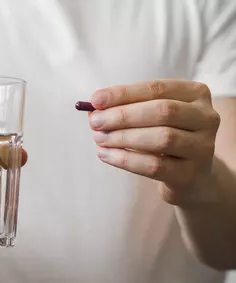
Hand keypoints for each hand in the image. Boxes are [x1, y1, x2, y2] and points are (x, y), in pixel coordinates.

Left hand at [89, 80, 220, 204]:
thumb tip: (94, 106)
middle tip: (95, 122)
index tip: (95, 100)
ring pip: (162, 139)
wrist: (191, 175)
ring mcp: (202, 147)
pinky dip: (126, 160)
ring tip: (99, 139)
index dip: (123, 93)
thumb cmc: (164, 136)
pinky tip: (105, 155)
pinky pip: (155, 166)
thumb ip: (127, 107)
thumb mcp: (150, 116)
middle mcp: (206, 118)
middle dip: (123, 116)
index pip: (156, 88)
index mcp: (195, 94)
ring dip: (123, 138)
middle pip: (162, 112)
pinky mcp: (191, 174)